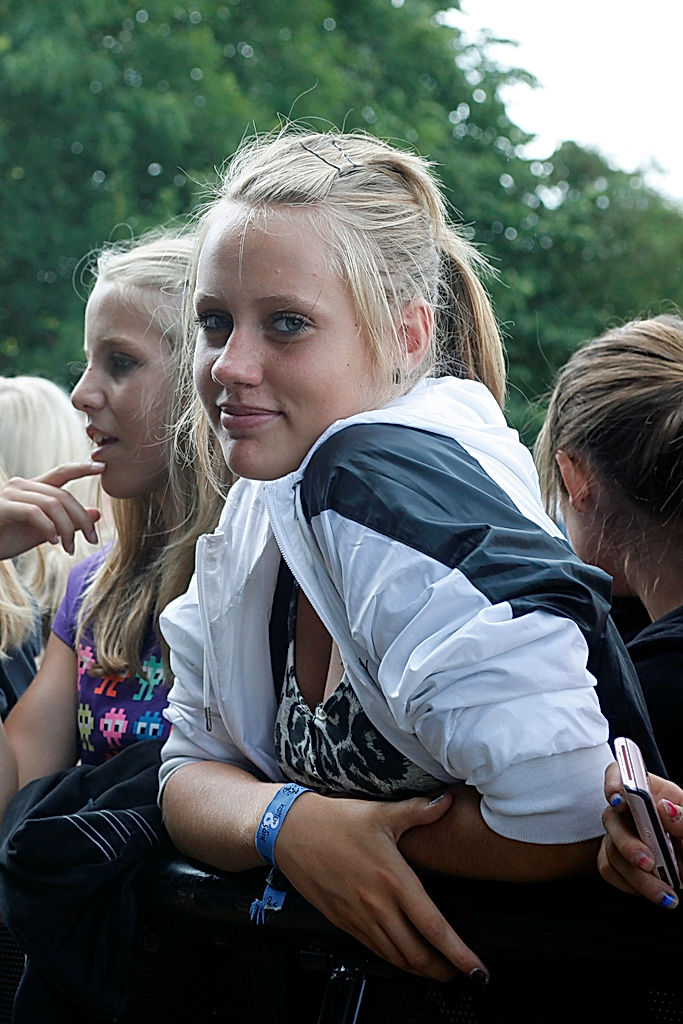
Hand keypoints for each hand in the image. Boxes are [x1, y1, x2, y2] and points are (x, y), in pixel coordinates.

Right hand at [0, 462, 104, 558]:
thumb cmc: (8, 538)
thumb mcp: (46, 531)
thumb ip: (69, 522)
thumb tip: (97, 513)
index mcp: (33, 488)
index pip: (62, 472)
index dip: (82, 467)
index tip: (103, 467)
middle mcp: (22, 486)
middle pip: (63, 496)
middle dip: (82, 519)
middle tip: (92, 540)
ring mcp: (11, 494)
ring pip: (53, 504)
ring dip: (67, 528)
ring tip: (70, 548)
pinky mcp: (2, 507)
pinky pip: (35, 513)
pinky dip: (49, 528)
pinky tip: (54, 542)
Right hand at [274, 790, 488, 982]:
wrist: (290, 831)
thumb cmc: (335, 821)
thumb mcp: (380, 812)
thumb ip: (418, 810)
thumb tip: (445, 802)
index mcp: (393, 881)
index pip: (434, 928)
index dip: (459, 954)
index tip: (478, 969)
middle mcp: (377, 906)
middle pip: (418, 955)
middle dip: (444, 970)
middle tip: (463, 972)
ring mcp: (358, 918)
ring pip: (396, 958)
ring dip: (421, 969)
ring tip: (439, 969)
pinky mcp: (343, 922)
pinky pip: (375, 950)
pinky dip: (395, 959)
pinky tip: (404, 954)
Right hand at [598, 761, 682, 907]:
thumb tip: (666, 809)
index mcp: (650, 792)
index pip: (620, 773)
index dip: (613, 783)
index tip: (619, 800)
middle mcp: (629, 811)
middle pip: (612, 817)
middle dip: (627, 843)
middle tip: (649, 862)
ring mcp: (618, 835)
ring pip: (611, 850)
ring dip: (636, 875)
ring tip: (664, 892)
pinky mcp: (614, 859)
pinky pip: (609, 870)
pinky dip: (630, 884)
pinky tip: (652, 890)